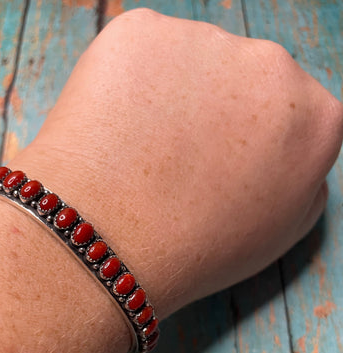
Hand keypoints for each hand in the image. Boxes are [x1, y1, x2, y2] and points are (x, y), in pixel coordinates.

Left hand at [12, 8, 342, 318]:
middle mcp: (271, 65)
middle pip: (245, 79)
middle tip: (178, 161)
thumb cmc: (192, 252)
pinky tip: (117, 129)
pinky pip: (142, 53)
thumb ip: (303, 179)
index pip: (292, 114)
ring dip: (173, 95)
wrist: (106, 242)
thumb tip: (290, 147)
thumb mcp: (278, 234)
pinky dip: (129, 83)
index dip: (253, 142)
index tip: (224, 165)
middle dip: (218, 111)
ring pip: (192, 62)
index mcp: (315, 118)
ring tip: (142, 151)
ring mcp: (205, 40)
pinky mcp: (142, 31)